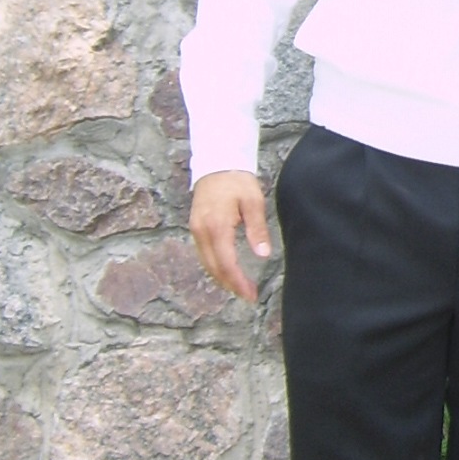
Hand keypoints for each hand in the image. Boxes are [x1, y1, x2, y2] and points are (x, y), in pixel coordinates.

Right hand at [190, 171, 271, 301]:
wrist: (217, 163)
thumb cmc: (237, 181)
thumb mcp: (253, 202)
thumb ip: (257, 229)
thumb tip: (263, 255)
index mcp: (217, 227)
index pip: (226, 264)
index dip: (238, 282)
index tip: (251, 294)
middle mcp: (202, 232)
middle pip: (214, 268)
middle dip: (231, 285)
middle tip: (249, 295)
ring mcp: (195, 230)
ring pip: (206, 263)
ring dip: (222, 278)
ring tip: (240, 287)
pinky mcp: (195, 227)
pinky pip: (204, 254)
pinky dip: (215, 266)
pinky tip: (227, 271)